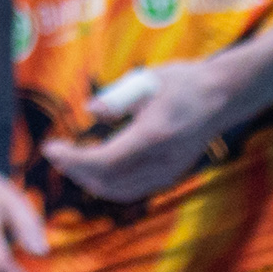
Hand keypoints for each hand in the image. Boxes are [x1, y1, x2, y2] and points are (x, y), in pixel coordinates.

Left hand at [38, 56, 242, 203]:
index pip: (105, 160)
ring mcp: (168, 173)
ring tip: (71, 162)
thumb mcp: (146, 79)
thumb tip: (90, 111)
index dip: (73, 160)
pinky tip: (94, 169)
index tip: (50, 148)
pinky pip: (133, 190)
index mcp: (154, 134)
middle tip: (56, 155)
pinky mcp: (170, 176)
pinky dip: (109, 184)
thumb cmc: (183, 82)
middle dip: (77, 171)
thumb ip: (116, 98)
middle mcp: (162, 160)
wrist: (222, 97)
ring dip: (90, 181)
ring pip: (120, 191)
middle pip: (109, 182)